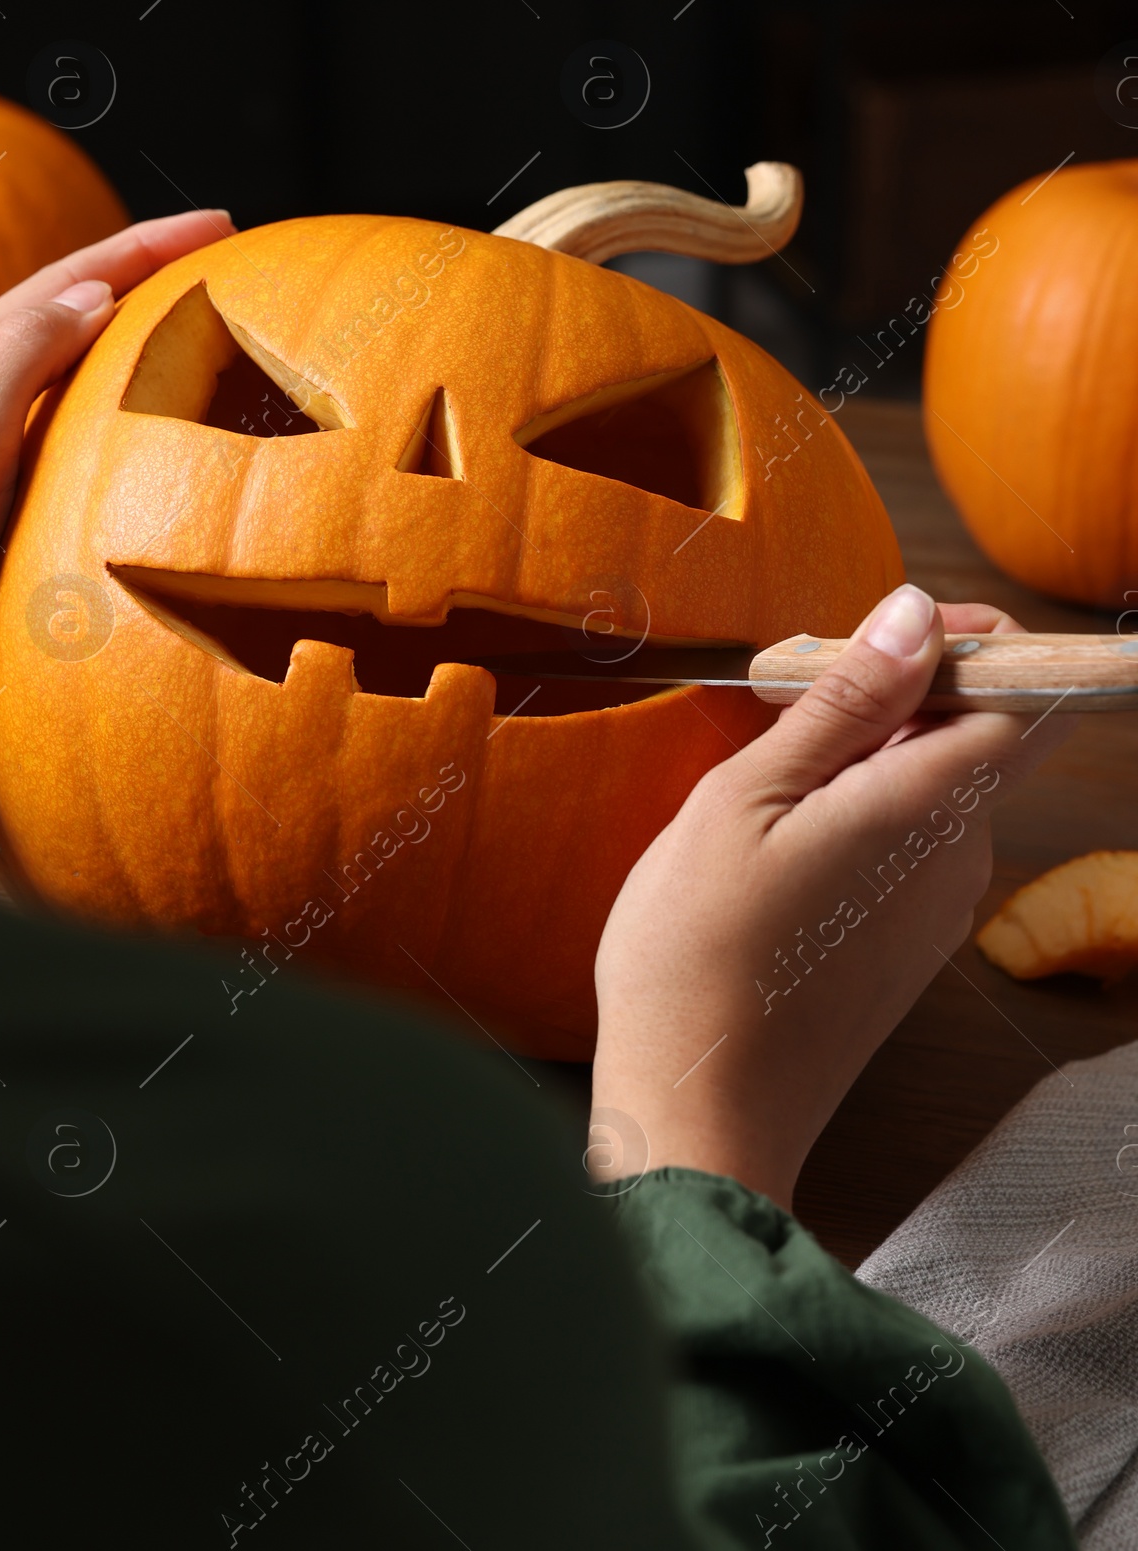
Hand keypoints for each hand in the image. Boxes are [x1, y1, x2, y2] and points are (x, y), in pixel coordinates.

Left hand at [0, 210, 230, 816]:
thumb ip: (17, 363)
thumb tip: (92, 293)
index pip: (61, 284)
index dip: (142, 247)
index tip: (222, 223)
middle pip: (63, 315)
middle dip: (141, 277)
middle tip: (221, 257)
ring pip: (63, 377)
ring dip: (127, 340)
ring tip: (196, 328)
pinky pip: (61, 439)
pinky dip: (109, 414)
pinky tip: (140, 437)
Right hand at [591, 585, 1076, 1210]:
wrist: (697, 1112)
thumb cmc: (700, 950)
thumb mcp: (748, 796)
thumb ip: (844, 702)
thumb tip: (919, 613)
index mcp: (929, 809)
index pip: (1027, 697)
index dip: (987, 644)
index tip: (903, 623)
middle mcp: (958, 857)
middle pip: (982, 736)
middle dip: (913, 687)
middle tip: (803, 680)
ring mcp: (938, 908)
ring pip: (942, 788)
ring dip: (879, 747)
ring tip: (776, 751)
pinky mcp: (906, 946)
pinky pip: (913, 842)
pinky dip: (865, 806)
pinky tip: (782, 825)